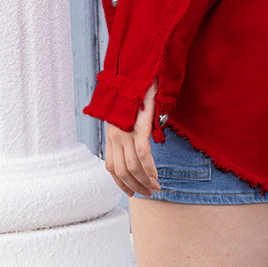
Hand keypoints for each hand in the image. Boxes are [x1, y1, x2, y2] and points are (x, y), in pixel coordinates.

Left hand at [104, 79, 160, 197]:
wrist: (138, 72)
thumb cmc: (138, 94)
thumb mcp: (131, 116)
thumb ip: (133, 131)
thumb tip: (142, 149)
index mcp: (112, 134)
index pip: (111, 168)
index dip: (121, 184)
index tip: (132, 193)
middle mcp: (115, 135)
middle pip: (121, 171)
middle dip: (135, 187)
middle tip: (149, 194)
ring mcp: (125, 131)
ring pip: (132, 167)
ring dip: (144, 182)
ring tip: (155, 189)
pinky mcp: (137, 126)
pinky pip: (142, 155)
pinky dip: (149, 169)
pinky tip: (156, 177)